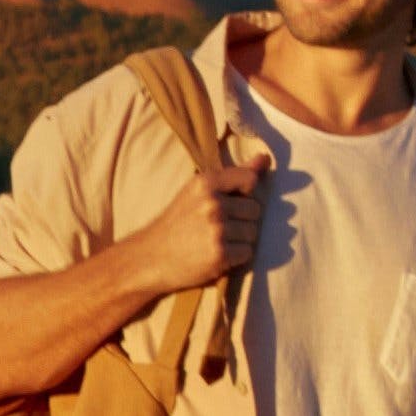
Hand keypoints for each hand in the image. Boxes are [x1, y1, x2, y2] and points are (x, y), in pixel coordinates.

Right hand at [129, 143, 273, 295]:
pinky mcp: (220, 254)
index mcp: (206, 183)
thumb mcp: (199, 192)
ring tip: (217, 242)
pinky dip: (236, 258)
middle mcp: (212, 203)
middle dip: (242, 221)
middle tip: (218, 228)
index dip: (245, 194)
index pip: (250, 180)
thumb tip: (266, 158)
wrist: (150, 257)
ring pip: (253, 233)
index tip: (229, 204)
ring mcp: (216, 229)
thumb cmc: (178, 223)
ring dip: (240, 240)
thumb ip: (235, 175)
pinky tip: (217, 255)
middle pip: (255, 210)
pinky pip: (247, 253)